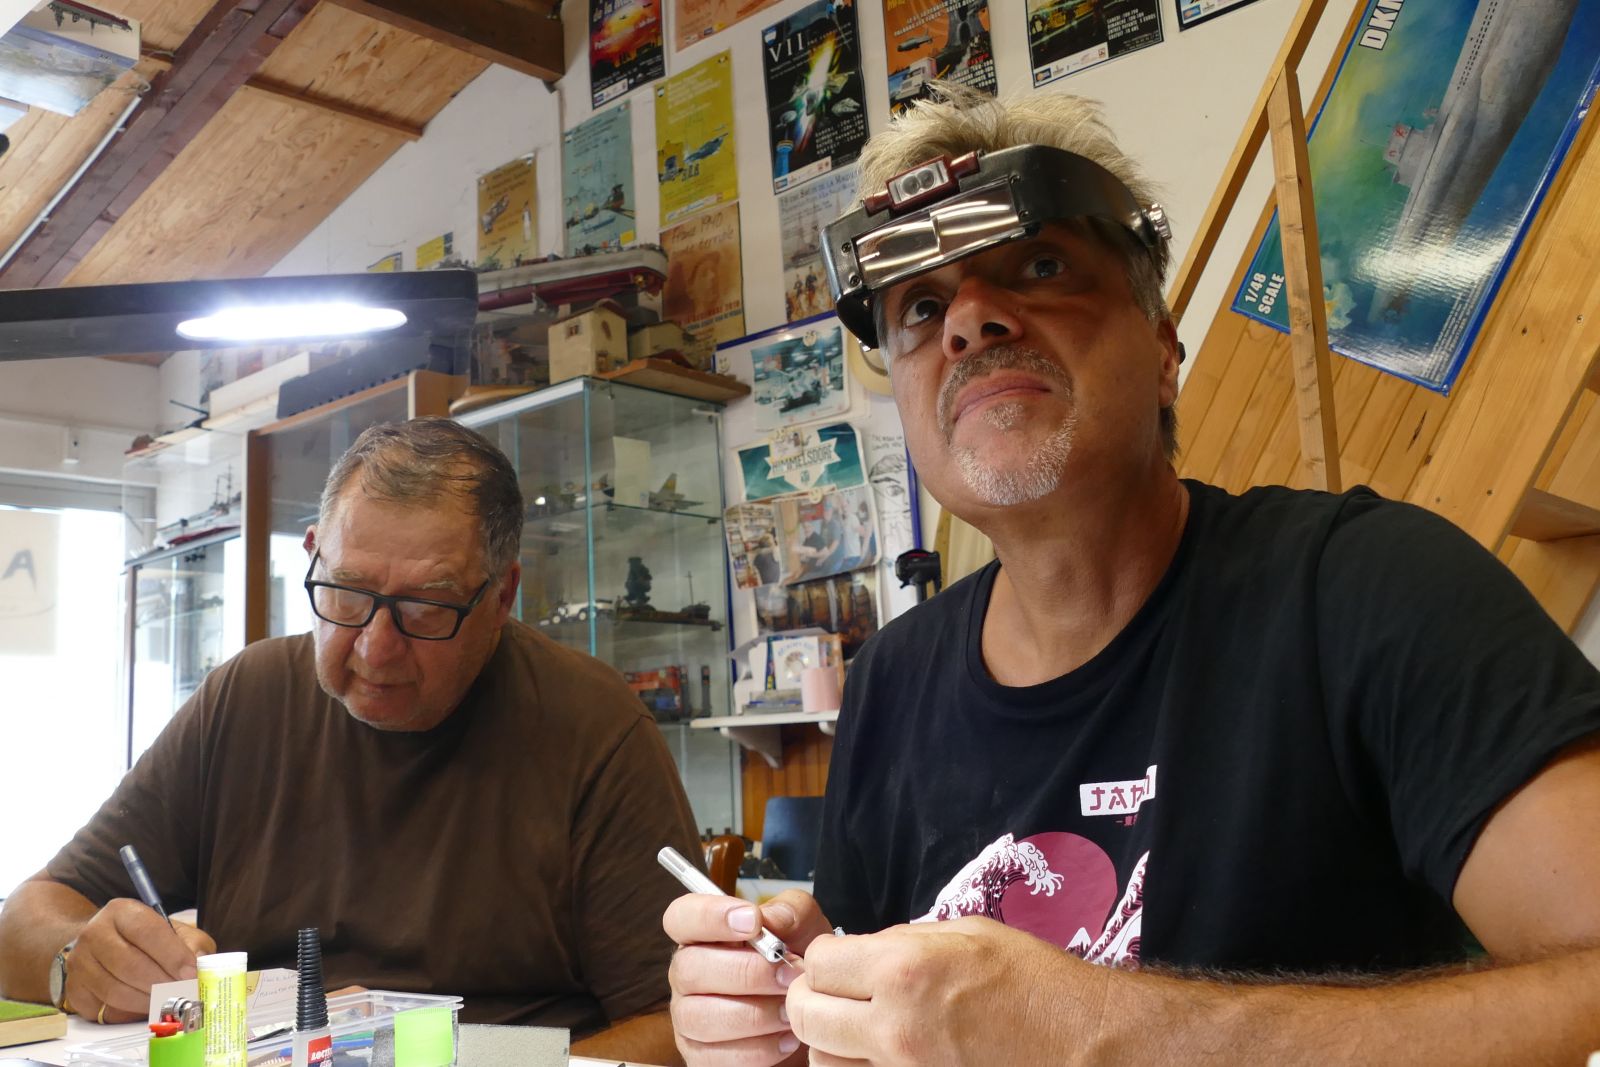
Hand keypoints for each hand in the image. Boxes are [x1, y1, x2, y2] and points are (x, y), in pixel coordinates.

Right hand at [68, 900, 216, 1022]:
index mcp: (121, 911)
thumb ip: (192, 943)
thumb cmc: (147, 939)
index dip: (172, 955)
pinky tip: (145, 1006)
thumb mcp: (174, 931)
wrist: (105, 945)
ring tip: (168, 1000)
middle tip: (182, 992)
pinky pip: (102, 1008)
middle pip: (129, 965)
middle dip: (161, 983)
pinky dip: (128, 1013)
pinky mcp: (74, 989)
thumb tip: (200, 963)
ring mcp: (79, 963)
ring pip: (115, 990)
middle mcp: (93, 933)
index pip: (147, 932)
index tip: (191, 973)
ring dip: (147, 1000)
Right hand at [664, 889, 833, 1065]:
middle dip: (745, 972)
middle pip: (688, 968)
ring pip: (699, 1016)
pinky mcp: (701, 1056)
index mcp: (704, 935)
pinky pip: (715, 1057)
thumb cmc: (799, 966)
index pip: (681, 916)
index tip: (753, 921)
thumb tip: (768, 919)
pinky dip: (757, 1049)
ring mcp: (689, 1018)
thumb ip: (789, 912)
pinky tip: (787, 1038)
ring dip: (752, 1014)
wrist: (816, 1017)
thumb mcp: (806, 929)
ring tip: (790, 1011)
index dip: (709, 915)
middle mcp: (688, 975)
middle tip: (788, 975)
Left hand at [786, 916, 1106, 1065]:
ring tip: (855, 1028)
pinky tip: (881, 1053)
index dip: (825, 957)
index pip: (818, 962)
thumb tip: (865, 951)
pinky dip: (860, 1066)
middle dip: (811, 997)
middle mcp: (894, 1026)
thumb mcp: (968, 934)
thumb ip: (905, 941)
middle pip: (806, 1014)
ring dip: (831, 1040)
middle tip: (831, 992)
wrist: (1084, 1043)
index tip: (839, 959)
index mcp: (904, 970)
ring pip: (824, 1060)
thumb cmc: (1036, 985)